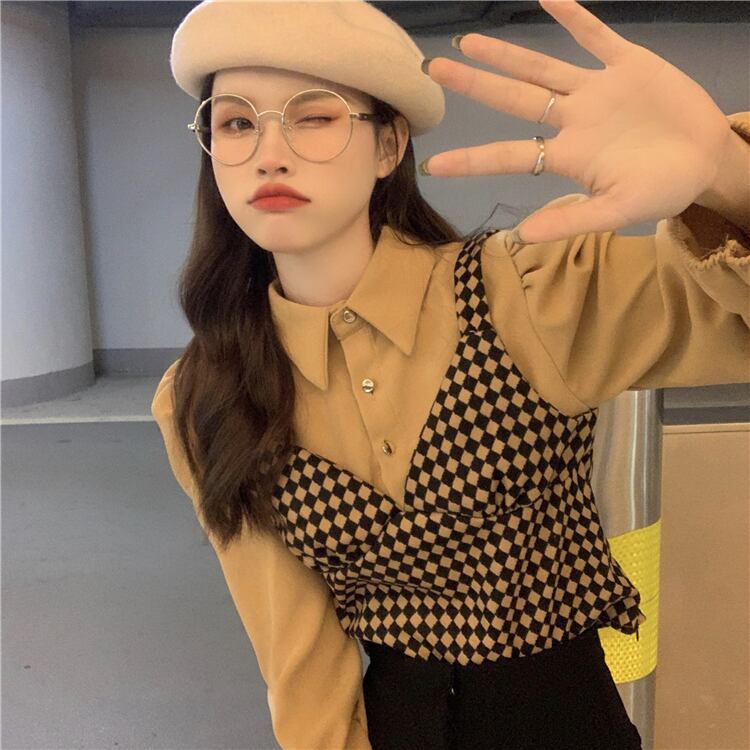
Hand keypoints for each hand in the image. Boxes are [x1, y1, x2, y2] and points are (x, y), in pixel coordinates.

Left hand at [421, 0, 735, 243]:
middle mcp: (572, 120)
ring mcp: (596, 91)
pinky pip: (596, 36)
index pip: (509, 156)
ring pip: (543, 67)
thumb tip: (521, 237)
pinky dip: (575, 17)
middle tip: (433, 70)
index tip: (434, 164)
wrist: (707, 161)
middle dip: (476, 85)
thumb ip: (571, 221)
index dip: (473, 160)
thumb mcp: (617, 212)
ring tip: (468, 43)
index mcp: (567, 156)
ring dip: (507, 54)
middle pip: (514, 99)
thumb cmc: (662, 190)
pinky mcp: (628, 65)